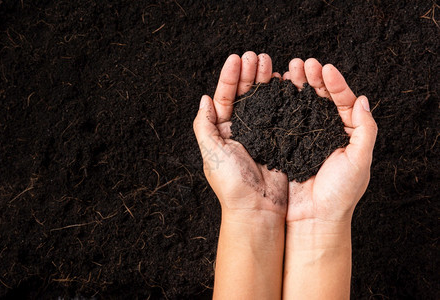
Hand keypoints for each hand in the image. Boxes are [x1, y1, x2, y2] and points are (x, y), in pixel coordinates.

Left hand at [193, 52, 287, 219]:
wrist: (258, 210)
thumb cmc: (232, 184)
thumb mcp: (212, 153)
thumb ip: (204, 126)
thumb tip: (204, 99)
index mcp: (222, 132)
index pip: (224, 98)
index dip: (229, 77)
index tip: (236, 58)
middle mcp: (240, 130)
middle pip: (244, 95)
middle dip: (249, 74)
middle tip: (257, 56)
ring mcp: (260, 134)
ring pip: (262, 101)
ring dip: (264, 81)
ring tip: (270, 63)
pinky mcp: (278, 140)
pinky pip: (279, 114)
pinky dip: (281, 98)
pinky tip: (283, 83)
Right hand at [283, 58, 377, 224]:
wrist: (313, 218)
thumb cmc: (340, 193)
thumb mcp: (360, 160)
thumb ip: (365, 130)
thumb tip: (363, 100)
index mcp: (347, 134)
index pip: (343, 101)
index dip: (335, 83)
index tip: (325, 68)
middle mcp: (326, 132)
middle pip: (321, 98)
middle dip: (313, 79)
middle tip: (302, 63)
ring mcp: (305, 138)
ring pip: (302, 105)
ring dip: (297, 86)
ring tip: (289, 70)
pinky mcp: (288, 145)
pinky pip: (286, 120)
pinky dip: (282, 104)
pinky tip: (277, 91)